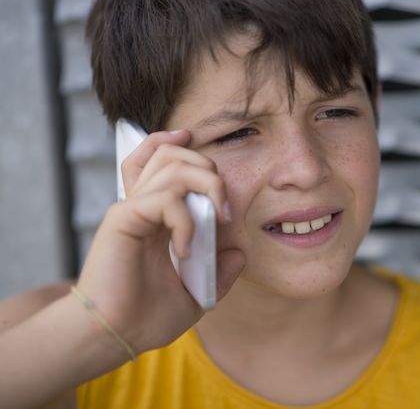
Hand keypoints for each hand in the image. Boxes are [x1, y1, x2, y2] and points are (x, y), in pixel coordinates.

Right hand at [76, 129, 244, 354]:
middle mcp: (141, 206)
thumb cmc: (145, 318)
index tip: (214, 166)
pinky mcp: (123, 219)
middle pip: (172, 153)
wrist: (114, 336)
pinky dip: (186, 221)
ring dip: (207, 187)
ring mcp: (132, 209)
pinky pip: (165, 199)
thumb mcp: (195, 295)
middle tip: (224, 208)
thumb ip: (218, 272)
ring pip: (172, 165)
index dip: (183, 148)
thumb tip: (239, 253)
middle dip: (208, 168)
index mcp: (154, 217)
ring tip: (217, 222)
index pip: (162, 160)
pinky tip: (186, 250)